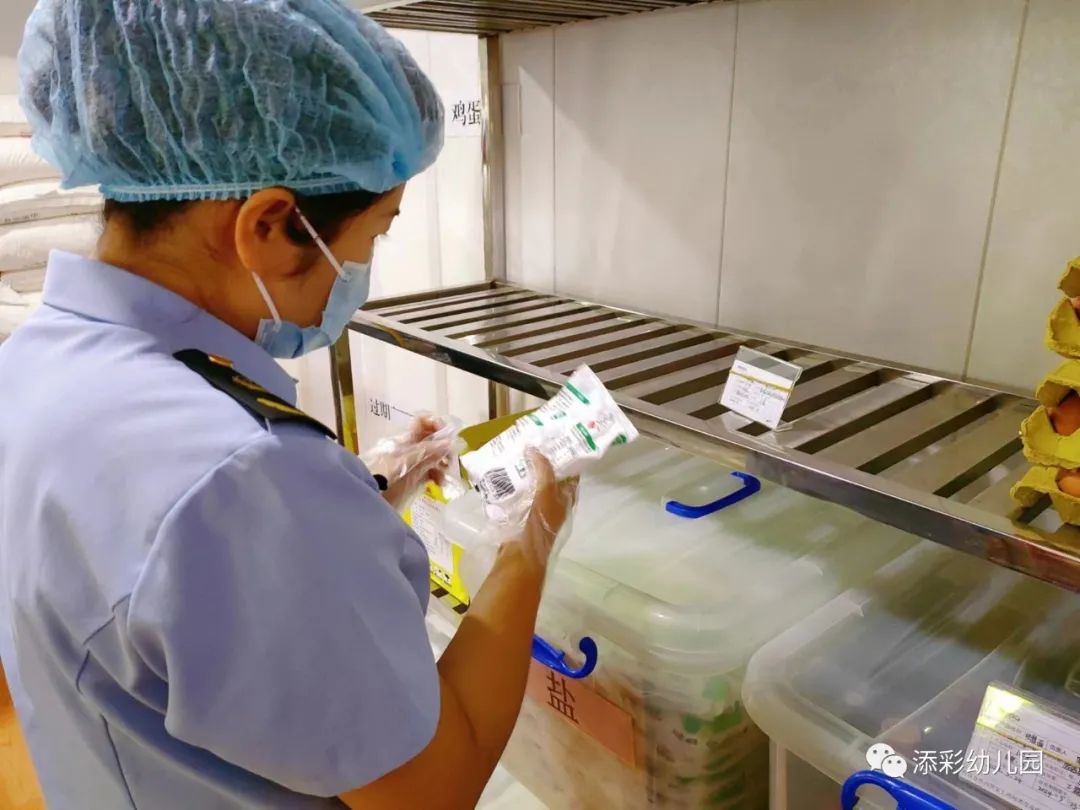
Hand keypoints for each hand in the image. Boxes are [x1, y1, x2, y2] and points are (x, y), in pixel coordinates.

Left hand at [363, 416, 456, 508]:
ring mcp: (411, 462)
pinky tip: (438, 483)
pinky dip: (436, 474)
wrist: (371, 496)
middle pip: (431, 439)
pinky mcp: (412, 476)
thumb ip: (428, 452)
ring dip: (442, 462)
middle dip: (444, 447)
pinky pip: (428, 470)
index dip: (435, 423)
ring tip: (444, 475)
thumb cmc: (387, 475)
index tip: (446, 437)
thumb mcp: (408, 462)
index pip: (422, 421)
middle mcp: (410, 446)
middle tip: (450, 460)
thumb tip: (449, 442)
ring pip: (432, 455)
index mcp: (406, 438)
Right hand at [519, 450, 577, 569]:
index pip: (570, 474)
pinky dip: (513, 486)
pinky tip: (502, 475)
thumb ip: (544, 471)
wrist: (522, 554)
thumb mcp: (546, 492)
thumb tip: (534, 449)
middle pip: (550, 478)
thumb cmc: (540, 522)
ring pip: (533, 486)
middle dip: (540, 463)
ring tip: (513, 455)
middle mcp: (554, 504)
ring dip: (525, 473)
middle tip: (529, 444)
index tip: (553, 442)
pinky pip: (518, 496)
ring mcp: (537, 510)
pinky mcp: (521, 516)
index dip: (564, 458)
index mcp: (566, 498)